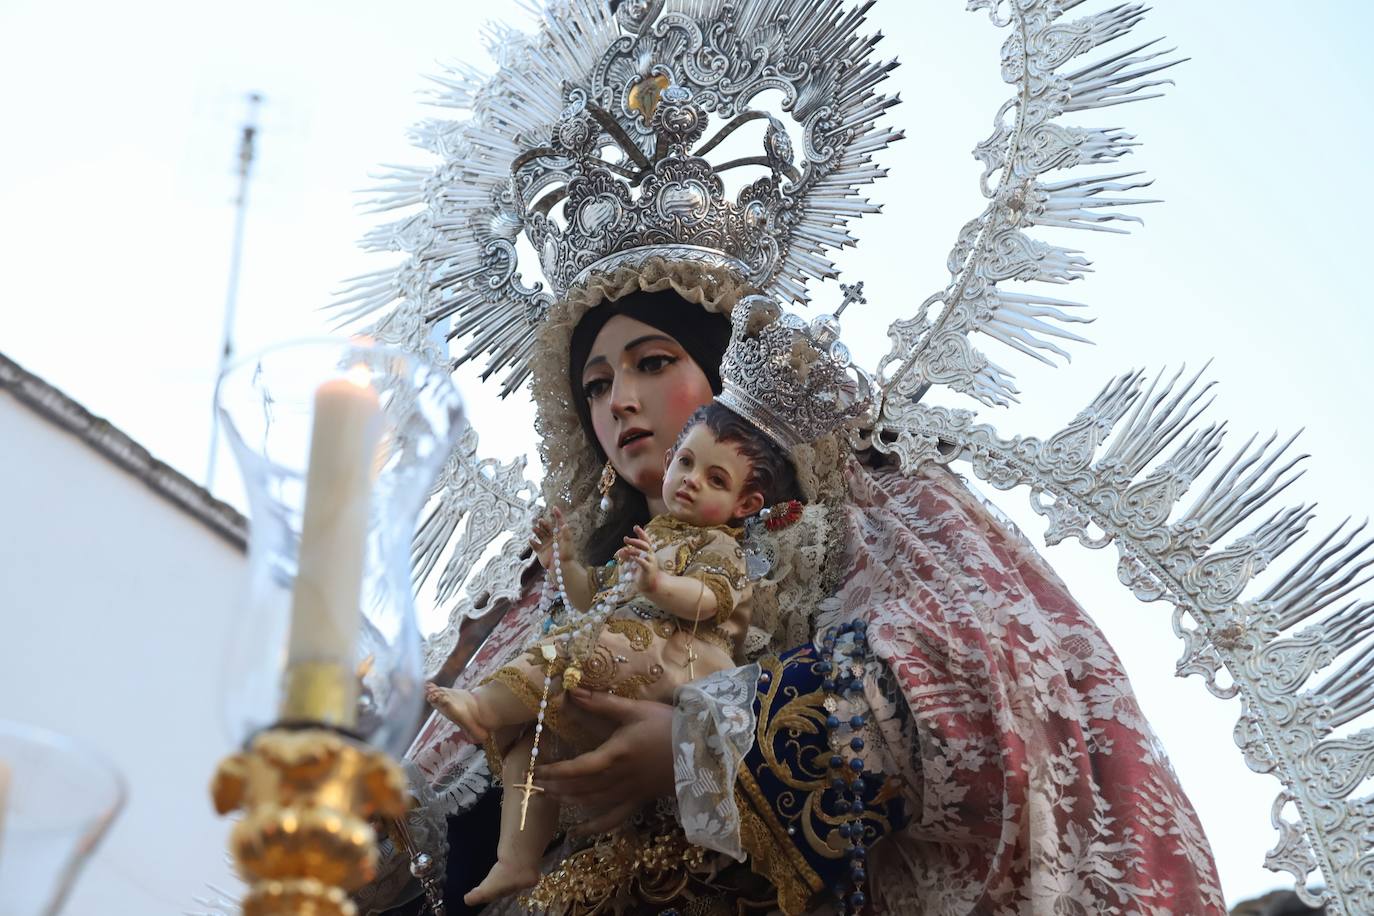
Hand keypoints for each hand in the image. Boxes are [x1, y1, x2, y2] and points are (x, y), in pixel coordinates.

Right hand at [530, 507, 571, 569]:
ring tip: (534, 528)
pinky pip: (535, 545)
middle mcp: (552, 538)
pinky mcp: (540, 551)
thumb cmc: (567, 555)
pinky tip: (531, 539)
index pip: (559, 522)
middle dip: (543, 523)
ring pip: (540, 534)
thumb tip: (564, 524)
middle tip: (540, 521)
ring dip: (537, 530)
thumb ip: (566, 534)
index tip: (554, 507)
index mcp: (560, 534)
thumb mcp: (568, 543)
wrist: (561, 568)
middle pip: (547, 527)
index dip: (557, 515)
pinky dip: (532, 542)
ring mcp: (546, 544)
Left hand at [533, 688, 674, 834]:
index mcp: (616, 754)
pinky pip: (614, 818)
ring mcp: (630, 792)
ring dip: (569, 801)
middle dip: (555, 787)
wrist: (705, 749)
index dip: (556, 771)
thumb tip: (571, 691)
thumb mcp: (635, 709)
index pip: (579, 767)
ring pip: (593, 803)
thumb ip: (602, 702)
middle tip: (533, 786)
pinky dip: (595, 826)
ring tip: (549, 798)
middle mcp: (620, 777)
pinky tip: (579, 831)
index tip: (537, 769)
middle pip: (581, 788)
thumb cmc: (669, 725)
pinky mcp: (640, 800)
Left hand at [617, 526, 657, 594]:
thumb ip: (628, 557)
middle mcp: (651, 555)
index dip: (641, 533)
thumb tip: (620, 551)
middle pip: (644, 545)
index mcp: (648, 552)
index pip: (646, 540)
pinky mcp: (649, 569)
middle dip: (635, 541)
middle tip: (625, 539)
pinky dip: (638, 559)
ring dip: (634, 550)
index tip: (635, 527)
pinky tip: (632, 558)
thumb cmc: (643, 572)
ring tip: (626, 550)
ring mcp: (651, 562)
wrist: (652, 585)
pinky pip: (643, 563)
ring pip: (643, 553)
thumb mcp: (634, 563)